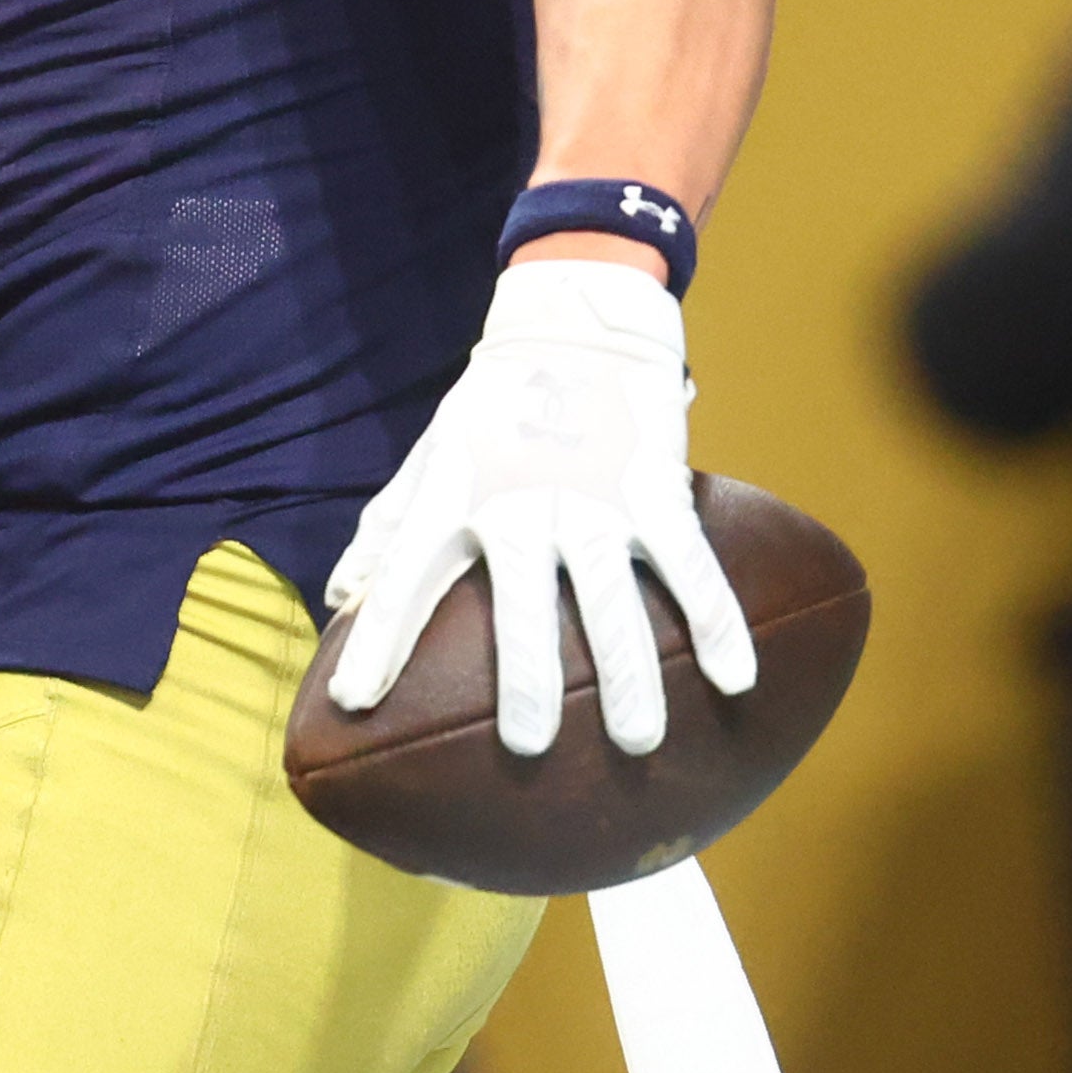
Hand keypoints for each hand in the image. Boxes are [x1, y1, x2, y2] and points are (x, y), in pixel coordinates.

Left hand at [324, 256, 757, 755]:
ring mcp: (591, 500)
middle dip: (525, 683)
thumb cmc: (493, 408)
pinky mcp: (652, 490)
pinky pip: (689, 568)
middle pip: (520, 607)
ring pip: (611, 602)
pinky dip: (716, 623)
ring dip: (629, 677)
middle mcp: (519, 507)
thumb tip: (337, 599)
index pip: (403, 578)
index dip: (375, 640)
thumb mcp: (428, 460)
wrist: (572, 325)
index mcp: (454, 499)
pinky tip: (734, 682)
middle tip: (528, 747)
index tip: (352, 702)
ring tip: (637, 743)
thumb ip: (384, 530)